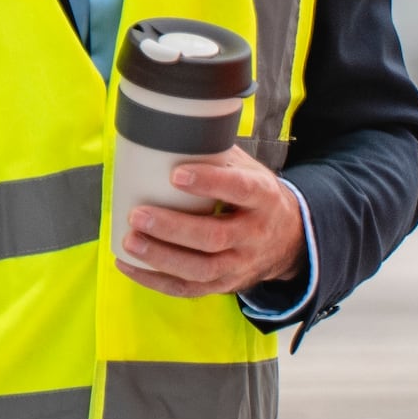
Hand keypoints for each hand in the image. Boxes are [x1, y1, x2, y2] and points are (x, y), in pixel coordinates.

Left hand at [116, 139, 306, 298]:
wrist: (289, 240)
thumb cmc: (256, 197)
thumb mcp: (250, 170)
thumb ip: (217, 154)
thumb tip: (168, 128)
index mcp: (263, 198)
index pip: (240, 189)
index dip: (210, 182)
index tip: (176, 175)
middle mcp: (254, 235)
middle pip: (213, 237)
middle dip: (173, 228)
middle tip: (139, 214)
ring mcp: (239, 265)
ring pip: (200, 269)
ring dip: (161, 257)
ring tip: (129, 241)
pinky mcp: (223, 285)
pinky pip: (188, 289)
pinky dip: (155, 280)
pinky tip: (128, 264)